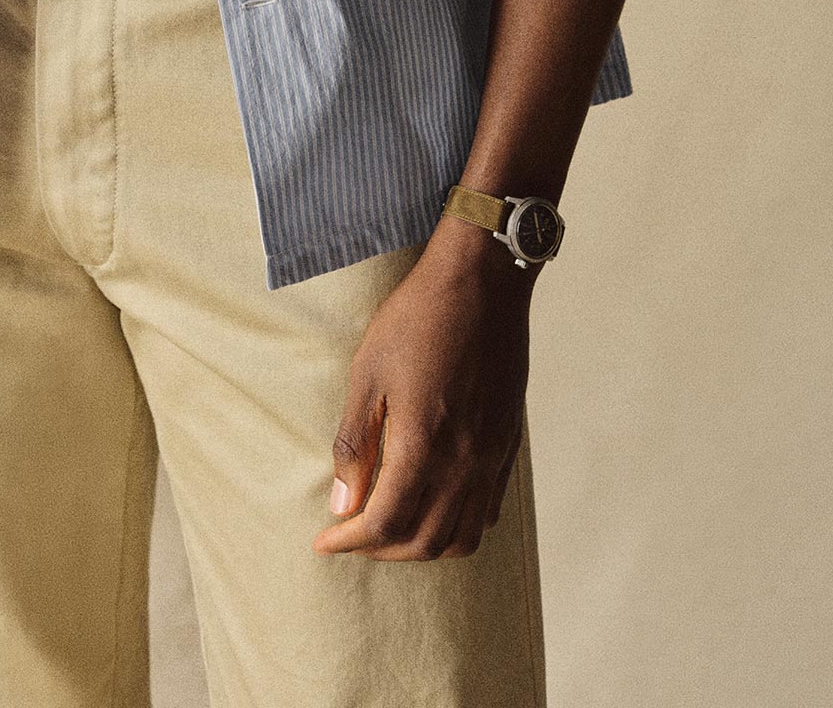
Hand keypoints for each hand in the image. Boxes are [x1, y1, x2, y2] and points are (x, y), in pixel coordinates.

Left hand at [312, 231, 533, 559]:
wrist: (482, 281)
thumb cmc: (417, 319)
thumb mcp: (368, 372)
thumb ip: (355, 444)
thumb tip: (342, 503)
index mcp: (424, 446)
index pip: (385, 524)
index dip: (349, 542)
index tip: (324, 540)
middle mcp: (464, 463)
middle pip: (424, 542)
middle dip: (381, 550)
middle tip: (351, 534)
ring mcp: (492, 457)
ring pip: (462, 537)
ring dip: (422, 546)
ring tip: (391, 528)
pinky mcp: (508, 444)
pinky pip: (488, 511)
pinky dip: (458, 526)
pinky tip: (434, 506)